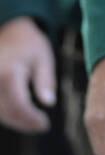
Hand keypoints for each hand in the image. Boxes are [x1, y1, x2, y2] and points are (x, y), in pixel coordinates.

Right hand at [0, 17, 55, 132]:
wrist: (7, 29)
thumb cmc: (28, 43)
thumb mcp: (43, 58)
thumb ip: (46, 80)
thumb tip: (48, 102)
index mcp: (9, 74)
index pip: (19, 106)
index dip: (31, 119)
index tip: (45, 124)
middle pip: (7, 113)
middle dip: (24, 123)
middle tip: (40, 126)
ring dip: (14, 120)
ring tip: (32, 121)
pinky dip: (5, 113)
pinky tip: (18, 113)